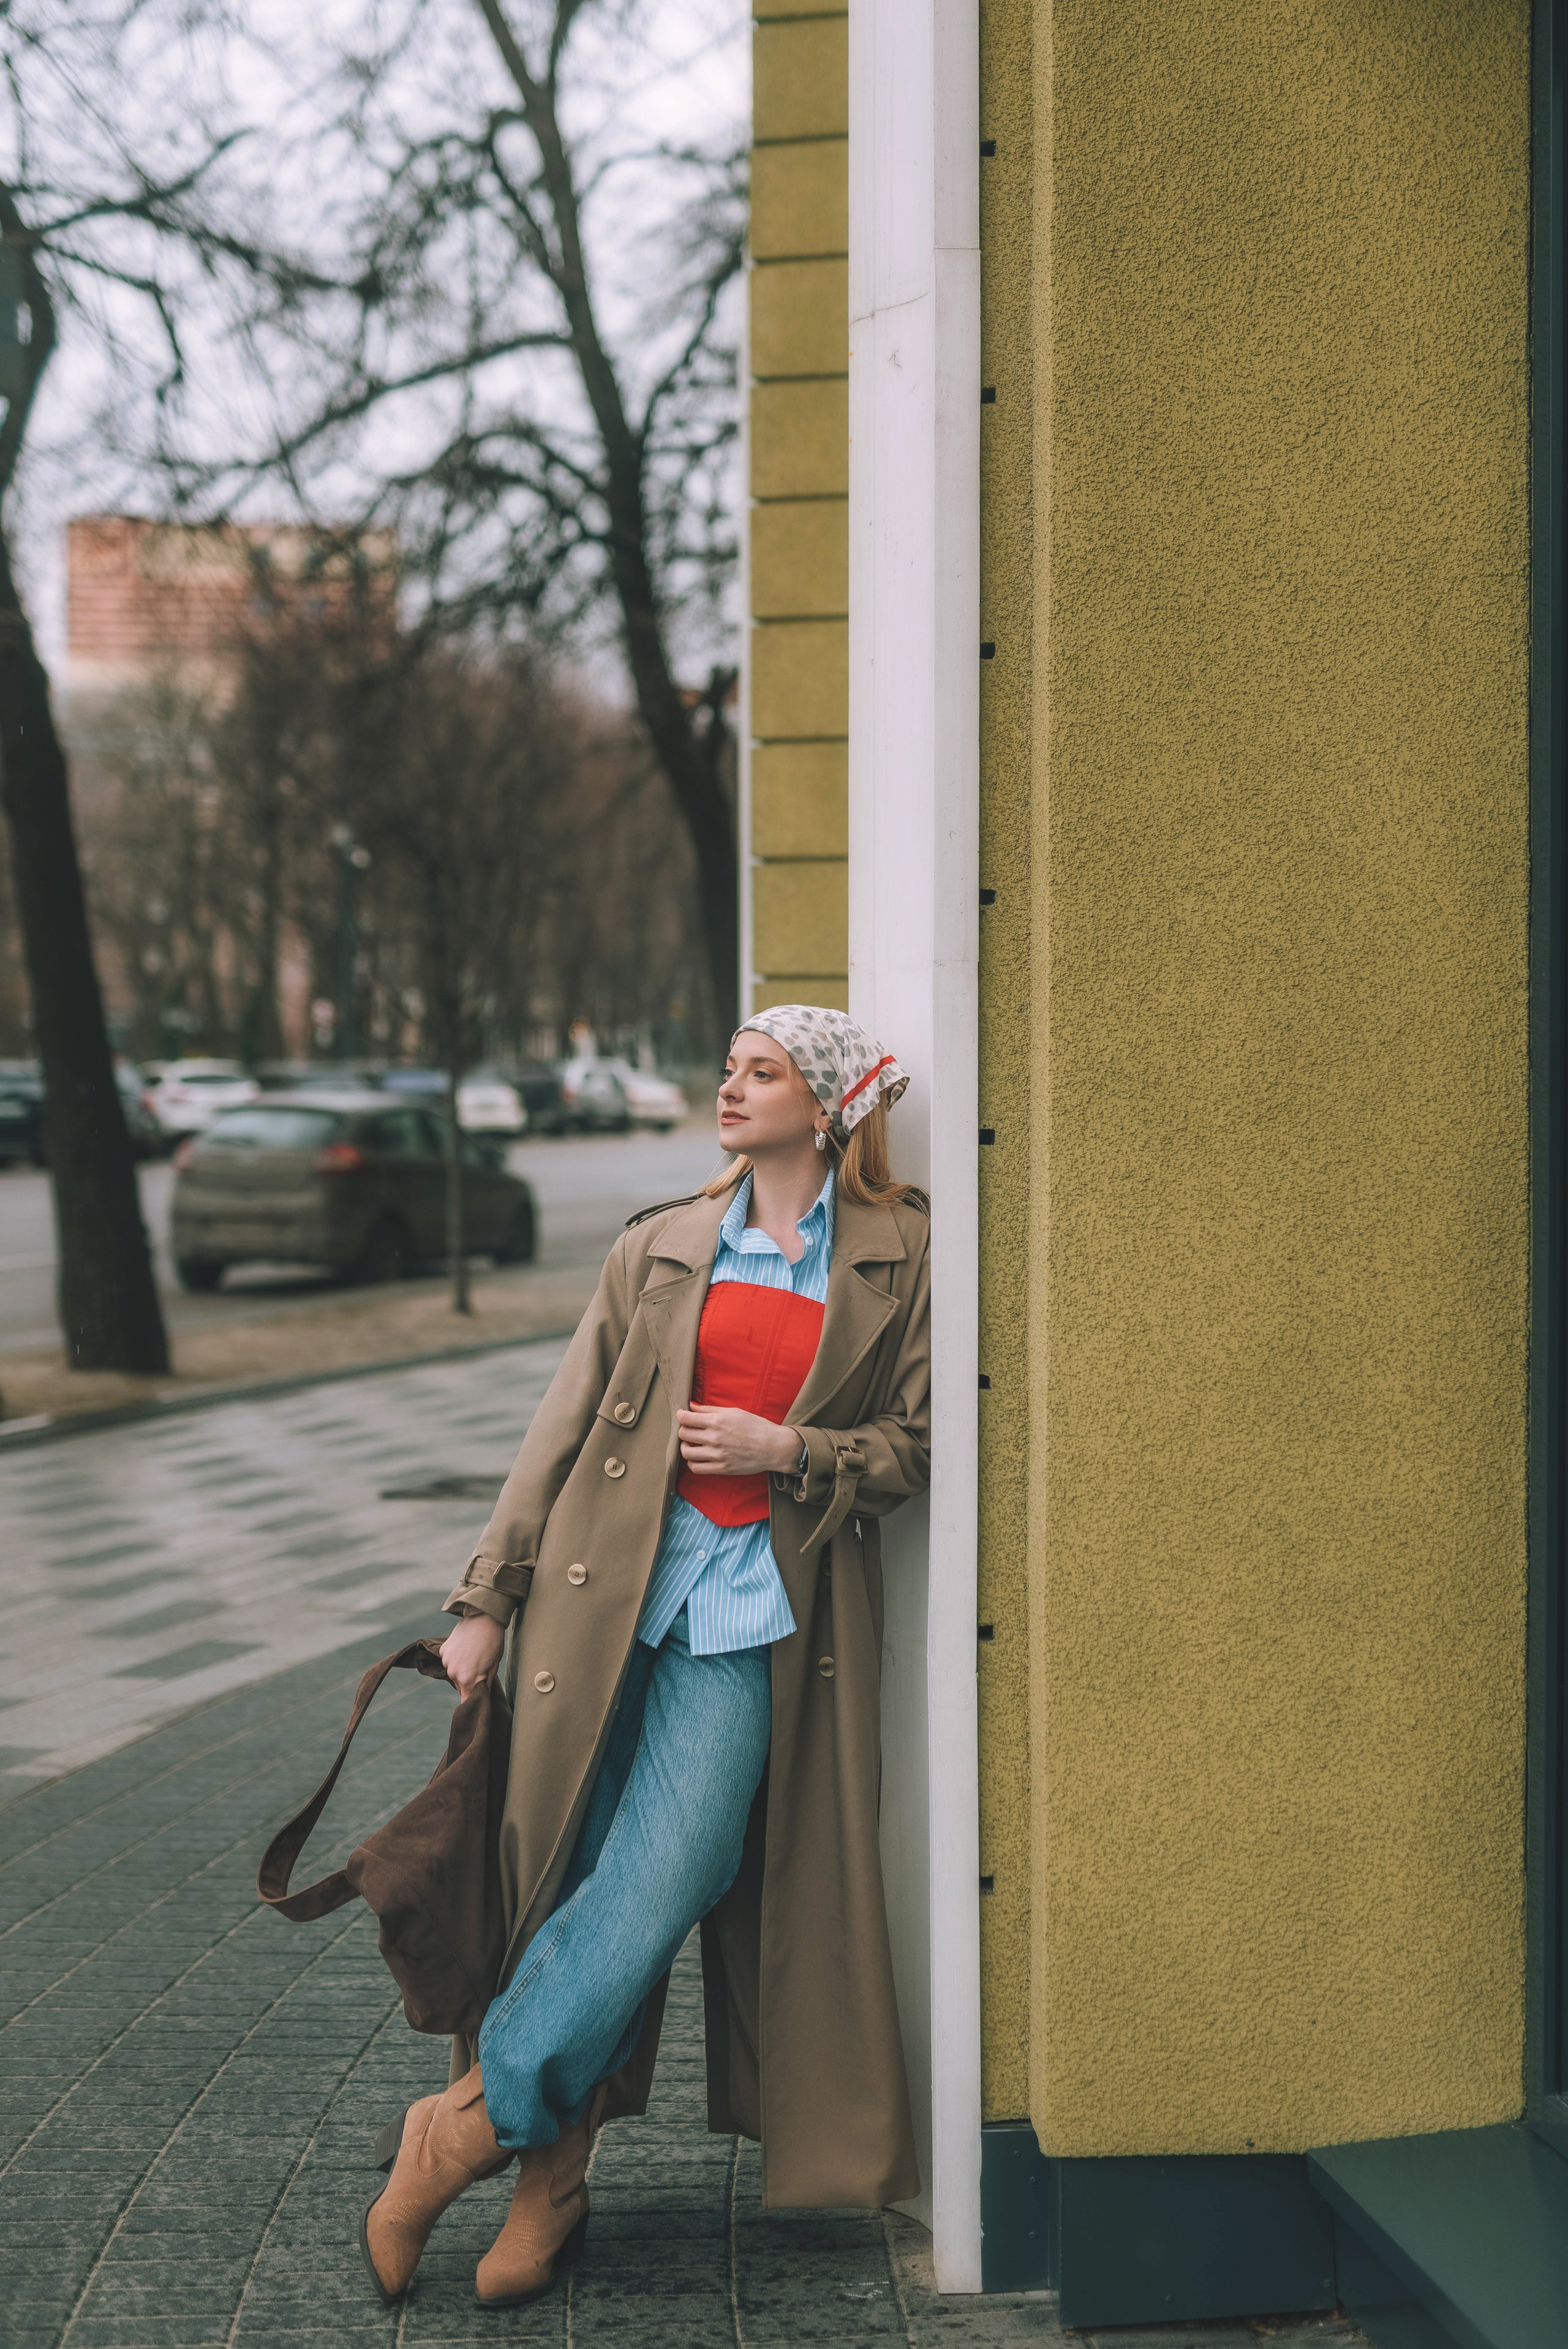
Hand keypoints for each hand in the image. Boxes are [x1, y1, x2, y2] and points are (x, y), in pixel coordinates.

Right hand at [442, 1610, 504, 1700]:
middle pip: (460, 1685)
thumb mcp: (493, 1667)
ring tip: (473, 1655)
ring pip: (454, 1671)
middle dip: (469, 1681)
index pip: (465, 1700)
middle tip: (480, 1668)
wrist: (484, 1618)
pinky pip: (449, 1659)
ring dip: (461, 1668)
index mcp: (467, 1680)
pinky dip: (455, 1657)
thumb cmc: (493, 1643)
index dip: (471, 1700)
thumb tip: (482, 1697)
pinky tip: (465, 1647)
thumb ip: (485, 1685)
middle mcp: (453, 1673)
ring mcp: (446, 1661)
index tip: (476, 1698)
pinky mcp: (443, 1650)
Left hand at [676, 1406, 801, 1477]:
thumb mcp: (734, 1411)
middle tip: (689, 1429)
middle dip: (683, 1430)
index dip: (680, 1416)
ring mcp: (717, 1455)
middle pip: (683, 1434)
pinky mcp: (721, 1469)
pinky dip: (692, 1462)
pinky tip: (697, 1456)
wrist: (774, 1447)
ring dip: (685, 1447)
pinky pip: (696, 1468)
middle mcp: (715, 1438)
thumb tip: (691, 1406)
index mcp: (718, 1421)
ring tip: (691, 1444)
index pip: (687, 1418)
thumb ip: (710, 1409)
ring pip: (686, 1452)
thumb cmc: (756, 1426)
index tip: (681, 1415)